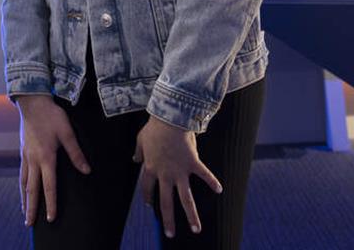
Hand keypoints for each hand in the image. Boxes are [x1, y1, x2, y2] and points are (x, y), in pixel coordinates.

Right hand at [15, 93, 90, 224]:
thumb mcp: (68, 133)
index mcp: (46, 157)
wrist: (32, 102)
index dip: (50, 203)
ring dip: (24, 199)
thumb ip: (76, 153)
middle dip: (31, 208)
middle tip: (29, 224)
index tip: (50, 218)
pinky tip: (24, 189)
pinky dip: (22, 185)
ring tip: (25, 212)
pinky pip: (21, 173)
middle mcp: (33, 160)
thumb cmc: (52, 116)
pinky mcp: (23, 151)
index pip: (49, 186)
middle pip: (32, 189)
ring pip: (24, 182)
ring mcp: (26, 156)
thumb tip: (86, 171)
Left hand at [133, 114, 222, 237]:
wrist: (169, 119)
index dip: (148, 198)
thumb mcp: (140, 140)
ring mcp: (180, 171)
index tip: (150, 206)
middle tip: (169, 234)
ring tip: (195, 229)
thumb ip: (138, 152)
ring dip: (191, 215)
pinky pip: (204, 175)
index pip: (147, 188)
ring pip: (185, 198)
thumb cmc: (154, 128)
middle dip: (167, 219)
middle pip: (166, 202)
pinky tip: (219, 190)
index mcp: (151, 169)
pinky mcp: (193, 164)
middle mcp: (165, 174)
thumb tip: (134, 159)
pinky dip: (212, 181)